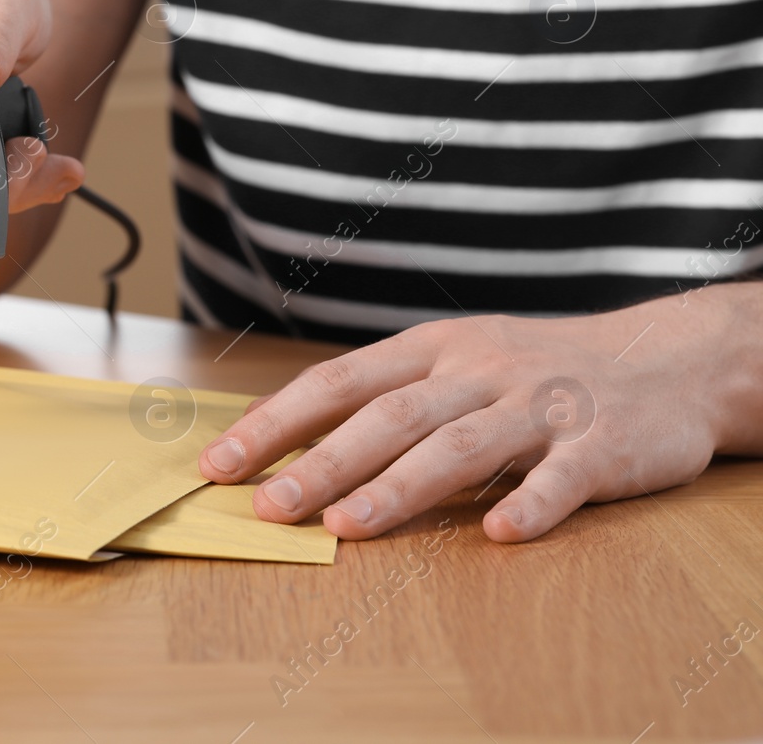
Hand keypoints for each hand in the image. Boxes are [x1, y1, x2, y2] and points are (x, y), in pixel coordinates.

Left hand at [198, 283, 762, 541]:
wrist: (663, 359)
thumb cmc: (533, 370)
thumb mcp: (455, 362)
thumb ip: (385, 398)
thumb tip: (284, 442)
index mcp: (432, 348)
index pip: (337, 382)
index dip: (276, 422)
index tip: (219, 462)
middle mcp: (478, 370)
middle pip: (389, 416)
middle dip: (321, 462)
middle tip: (267, 506)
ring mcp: (540, 405)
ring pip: (461, 445)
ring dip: (399, 486)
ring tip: (346, 525)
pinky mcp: (601, 445)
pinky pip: (563, 478)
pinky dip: (530, 503)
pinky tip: (497, 533)